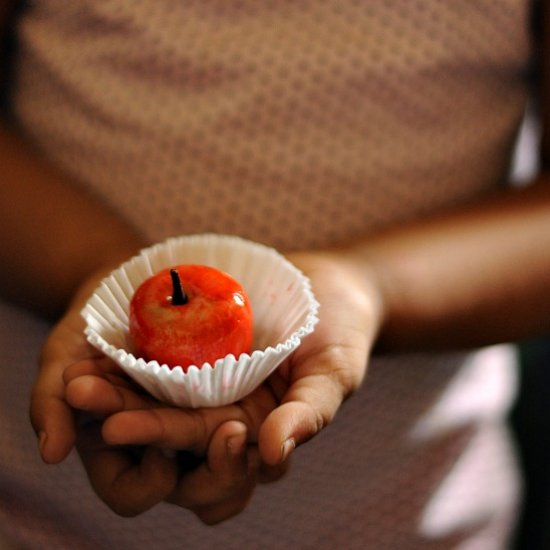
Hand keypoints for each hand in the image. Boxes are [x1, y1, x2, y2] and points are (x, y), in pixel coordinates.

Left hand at [62, 250, 382, 521]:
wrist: (332, 286)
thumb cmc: (343, 332)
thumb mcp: (335, 372)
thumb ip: (309, 414)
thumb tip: (274, 454)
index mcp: (252, 434)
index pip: (202, 449)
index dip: (160, 438)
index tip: (118, 425)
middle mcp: (223, 414)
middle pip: (164, 426)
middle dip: (121, 411)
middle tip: (77, 392)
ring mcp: (207, 382)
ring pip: (152, 394)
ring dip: (112, 385)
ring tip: (73, 372)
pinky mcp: (196, 347)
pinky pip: (157, 355)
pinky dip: (126, 352)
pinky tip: (94, 341)